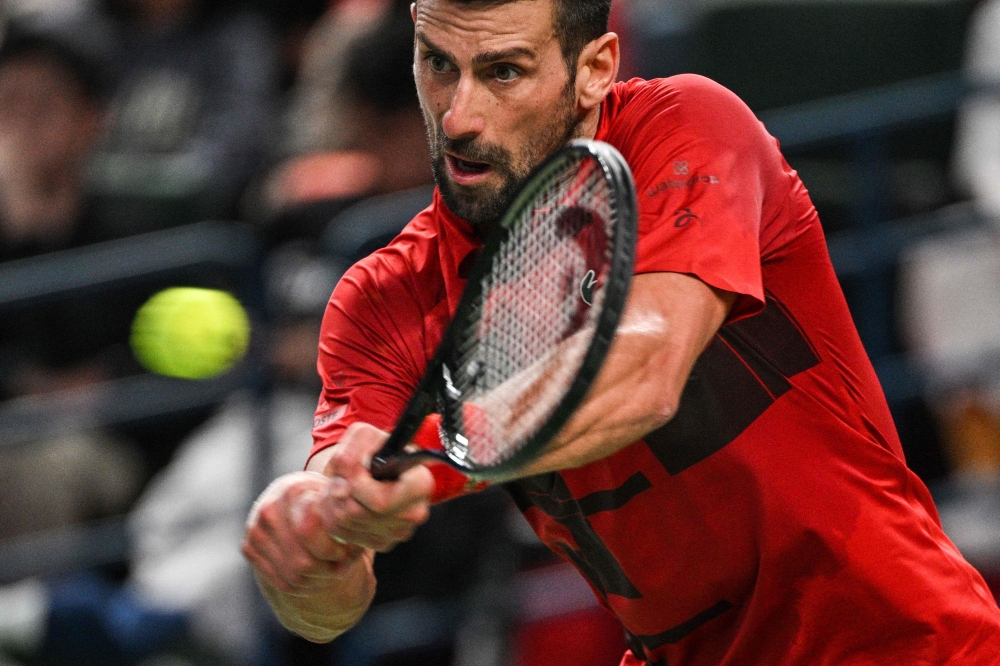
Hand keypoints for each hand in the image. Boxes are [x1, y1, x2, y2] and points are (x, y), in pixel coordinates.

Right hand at [242, 471, 365, 593]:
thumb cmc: (323, 502)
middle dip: (328, 569)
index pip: (310, 532)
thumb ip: (347, 518)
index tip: (345, 551)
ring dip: (318, 580)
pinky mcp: (248, 547)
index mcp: (293, 491)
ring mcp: (255, 529)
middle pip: (303, 561)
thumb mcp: (337, 502)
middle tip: (341, 566)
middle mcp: (269, 509)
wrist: (291, 500)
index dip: (333, 550)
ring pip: (293, 575)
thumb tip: (352, 544)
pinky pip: (281, 582)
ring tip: (331, 571)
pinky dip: (303, 586)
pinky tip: (315, 575)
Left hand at [316, 422, 434, 551]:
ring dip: (333, 501)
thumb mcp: (364, 436)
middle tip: (341, 476)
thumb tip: (340, 488)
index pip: (380, 502)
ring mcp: (400, 531)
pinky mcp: (384, 542)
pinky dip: (335, 515)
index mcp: (421, 485)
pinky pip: (344, 534)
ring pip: (347, 523)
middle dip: (340, 491)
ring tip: (341, 485)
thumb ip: (349, 454)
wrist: (379, 465)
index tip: (352, 472)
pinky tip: (344, 500)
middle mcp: (415, 512)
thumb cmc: (376, 450)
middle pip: (358, 513)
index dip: (358, 487)